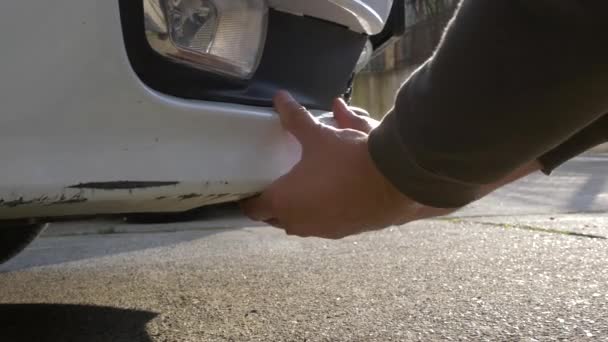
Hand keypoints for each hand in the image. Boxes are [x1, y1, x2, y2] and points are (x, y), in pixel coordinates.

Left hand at [241, 91, 421, 238]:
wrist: (394, 183)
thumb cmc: (347, 160)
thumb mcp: (319, 136)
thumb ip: (295, 118)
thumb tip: (279, 97)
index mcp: (284, 202)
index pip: (254, 209)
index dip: (248, 199)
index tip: (248, 190)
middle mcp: (299, 222)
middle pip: (276, 219)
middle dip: (272, 206)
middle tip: (273, 187)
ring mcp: (322, 231)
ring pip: (300, 224)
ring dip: (297, 210)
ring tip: (299, 192)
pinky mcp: (343, 232)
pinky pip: (322, 225)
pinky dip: (320, 213)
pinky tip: (328, 197)